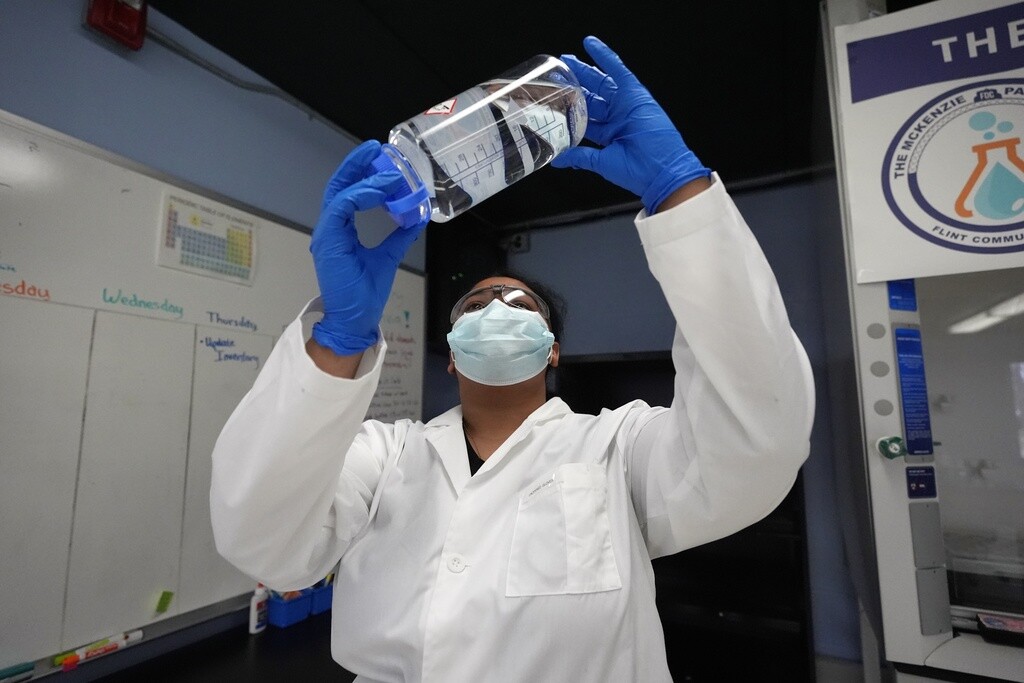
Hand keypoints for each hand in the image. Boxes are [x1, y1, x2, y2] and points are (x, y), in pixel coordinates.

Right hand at [310, 140, 426, 355]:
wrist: (354, 319)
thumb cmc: (365, 293)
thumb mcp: (387, 256)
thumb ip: (399, 235)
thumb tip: (416, 217)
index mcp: (340, 229)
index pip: (348, 192)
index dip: (362, 174)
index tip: (381, 160)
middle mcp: (331, 227)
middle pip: (339, 185)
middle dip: (357, 164)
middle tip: (376, 148)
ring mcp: (327, 233)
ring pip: (341, 192)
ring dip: (366, 178)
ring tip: (390, 172)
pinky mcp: (329, 240)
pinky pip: (343, 206)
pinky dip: (363, 195)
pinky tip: (383, 191)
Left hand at [551, 36, 710, 213]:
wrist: (659, 169)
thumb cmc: (637, 170)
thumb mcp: (601, 162)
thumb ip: (579, 157)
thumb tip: (558, 159)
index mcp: (609, 134)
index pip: (585, 117)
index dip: (569, 107)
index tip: (555, 99)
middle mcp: (617, 117)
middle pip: (591, 97)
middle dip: (574, 85)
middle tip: (558, 73)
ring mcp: (625, 105)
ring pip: (600, 82)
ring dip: (583, 70)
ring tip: (567, 60)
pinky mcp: (635, 93)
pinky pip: (618, 70)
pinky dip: (605, 56)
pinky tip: (591, 44)